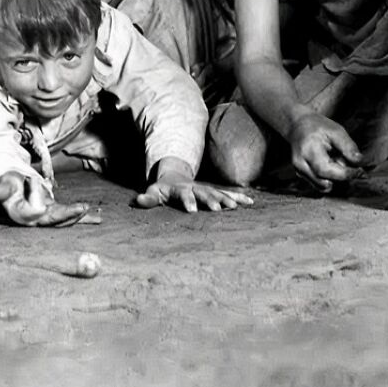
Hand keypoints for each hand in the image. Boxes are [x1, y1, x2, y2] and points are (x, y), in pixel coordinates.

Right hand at [0, 172, 88, 226]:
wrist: (10, 190)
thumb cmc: (6, 186)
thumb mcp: (2, 184)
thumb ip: (2, 189)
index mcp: (21, 214)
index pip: (34, 210)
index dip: (35, 194)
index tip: (30, 180)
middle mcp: (35, 221)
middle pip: (53, 220)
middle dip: (68, 215)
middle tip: (81, 208)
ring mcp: (46, 218)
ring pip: (63, 220)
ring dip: (77, 216)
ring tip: (89, 211)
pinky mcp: (55, 214)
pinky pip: (69, 217)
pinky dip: (83, 218)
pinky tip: (96, 218)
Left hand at [135, 158, 253, 211]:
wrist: (174, 175)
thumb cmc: (163, 189)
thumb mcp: (153, 192)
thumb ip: (148, 198)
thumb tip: (137, 200)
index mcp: (179, 188)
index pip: (183, 194)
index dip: (187, 201)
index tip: (192, 210)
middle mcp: (195, 187)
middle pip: (204, 193)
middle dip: (211, 200)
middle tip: (219, 209)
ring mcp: (205, 188)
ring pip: (218, 192)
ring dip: (226, 198)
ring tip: (236, 207)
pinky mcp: (214, 190)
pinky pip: (227, 193)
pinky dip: (238, 196)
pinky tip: (250, 202)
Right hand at [289, 112, 361, 191]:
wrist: (298, 125)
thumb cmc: (317, 126)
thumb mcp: (336, 131)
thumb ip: (348, 147)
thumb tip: (360, 163)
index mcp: (308, 151)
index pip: (327, 171)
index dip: (346, 174)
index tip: (361, 171)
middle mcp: (300, 164)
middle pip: (325, 182)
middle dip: (340, 177)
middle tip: (347, 162)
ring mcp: (299, 171)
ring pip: (322, 186)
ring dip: (334, 178)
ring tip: (335, 161)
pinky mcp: (301, 175)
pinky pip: (319, 184)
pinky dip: (328, 178)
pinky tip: (329, 165)